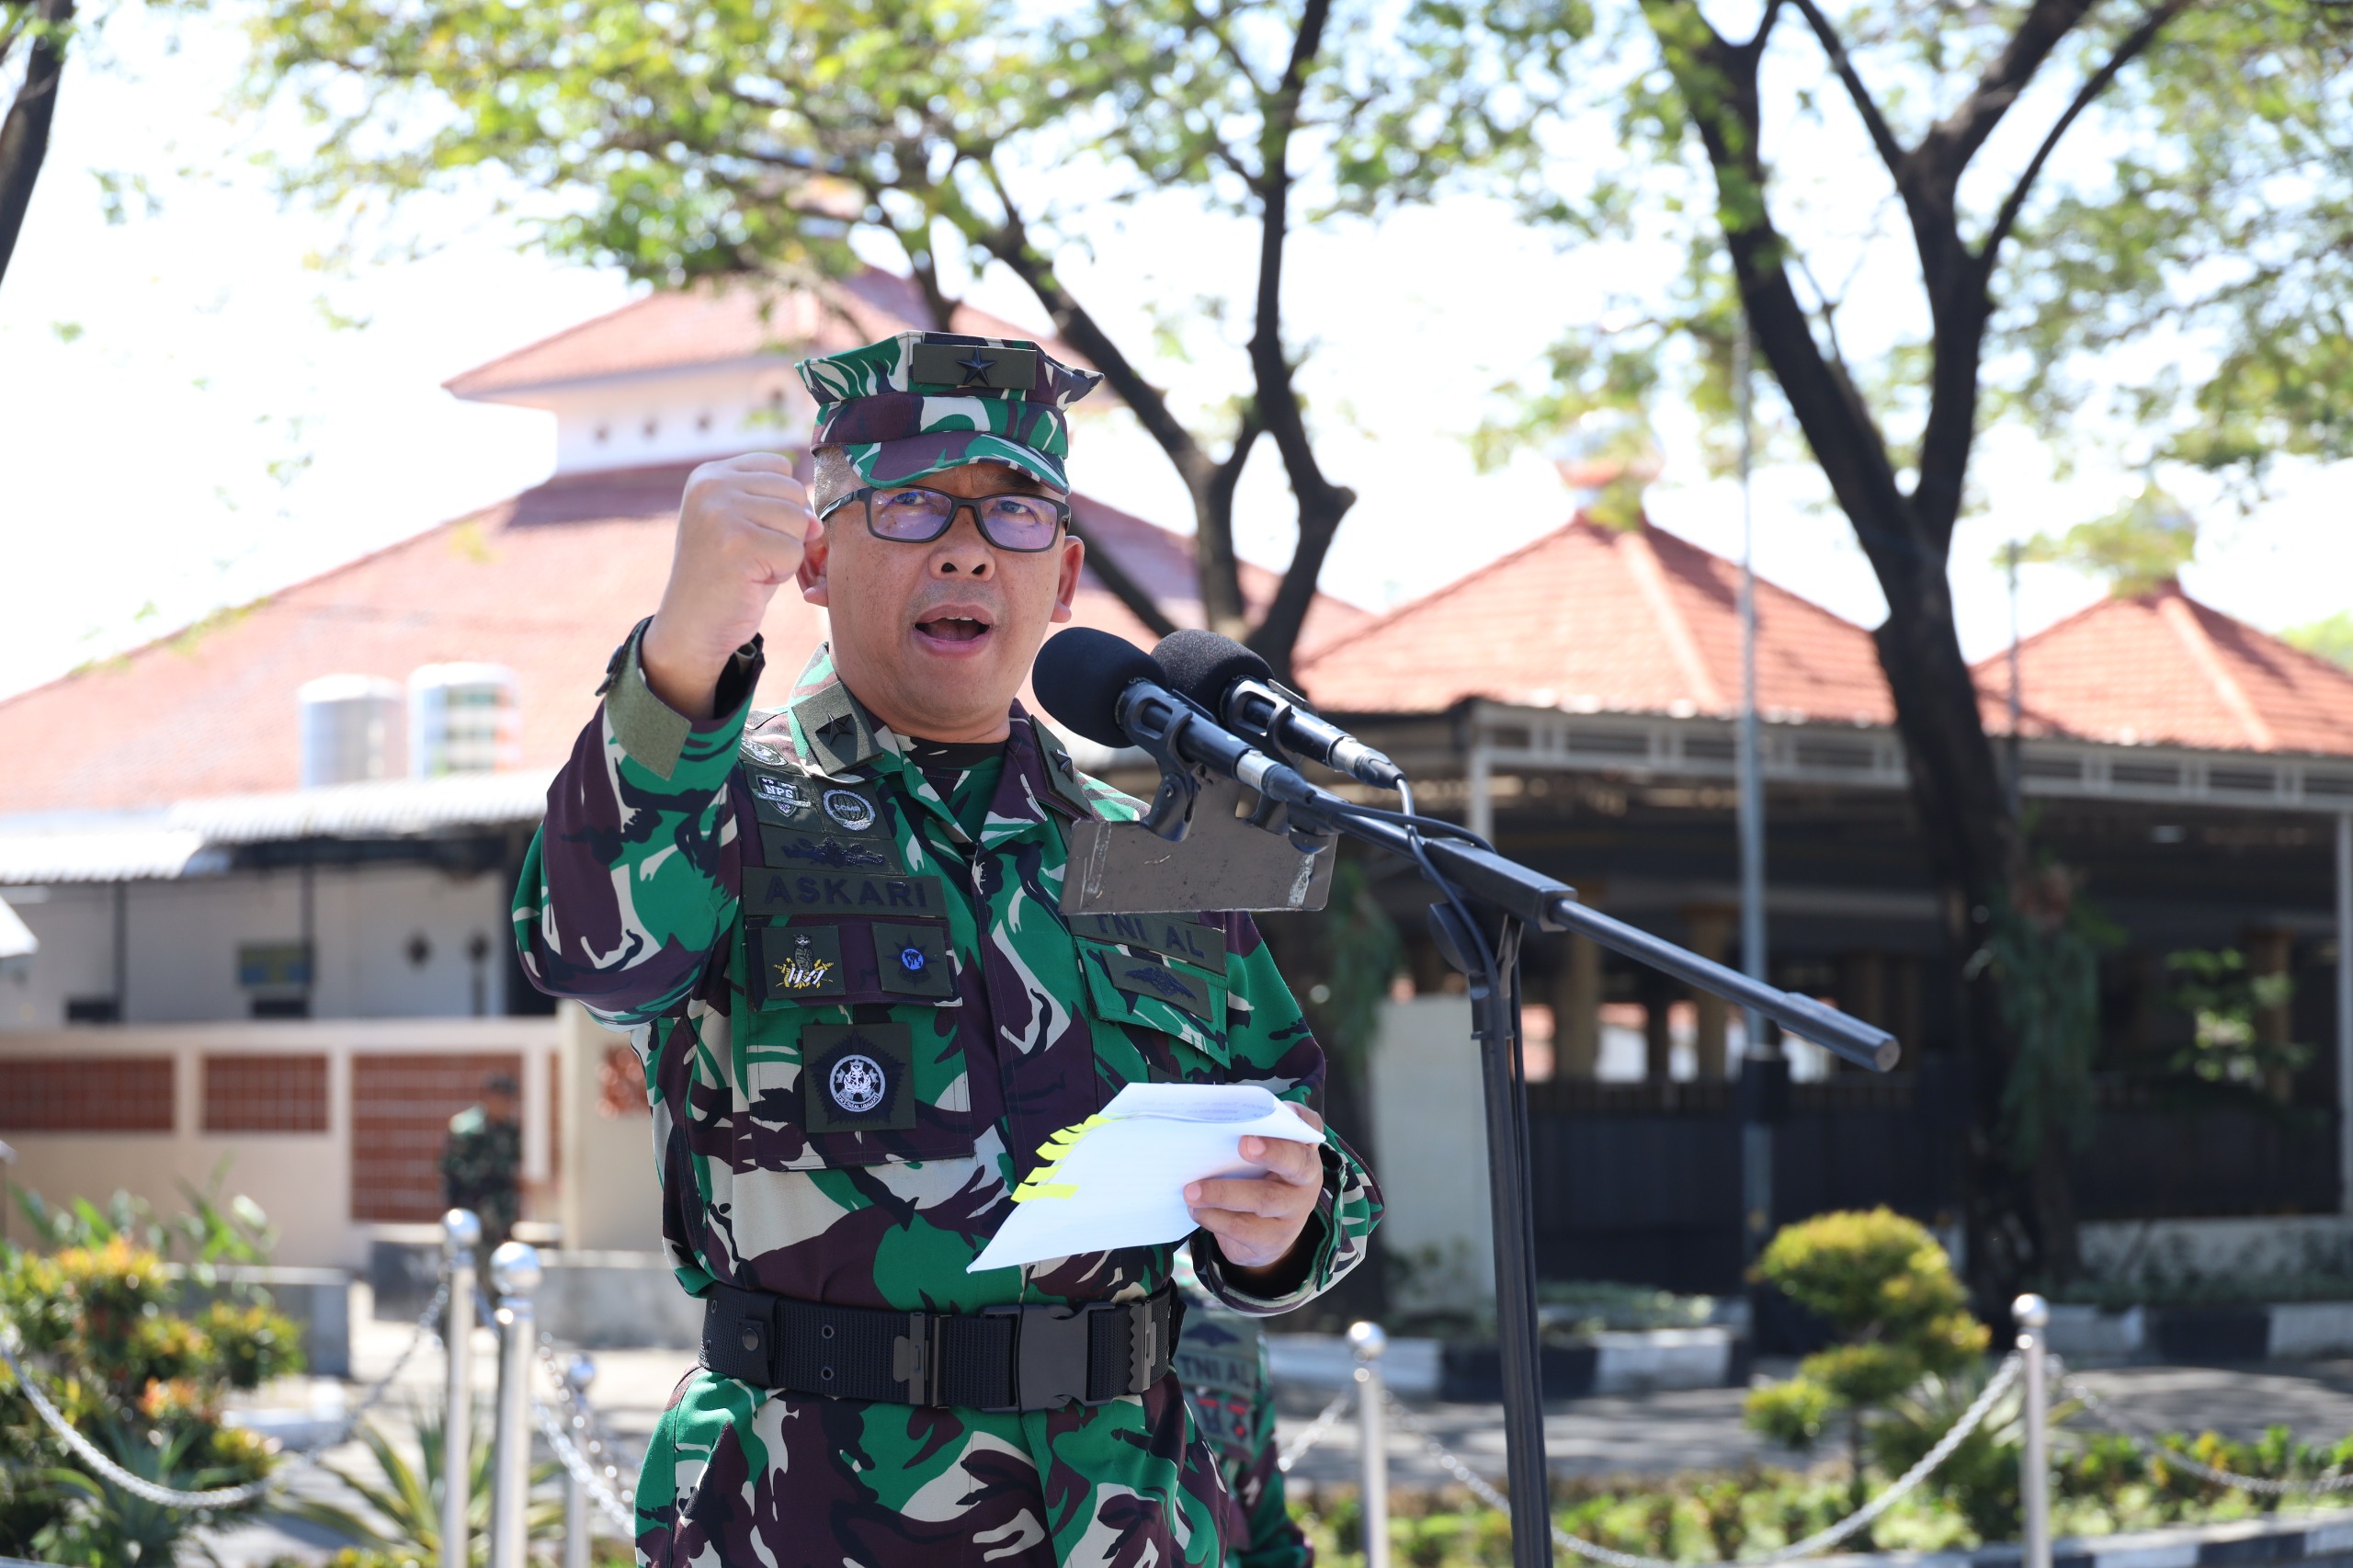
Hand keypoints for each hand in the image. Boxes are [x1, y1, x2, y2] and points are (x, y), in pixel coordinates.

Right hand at [639, 454, 823, 717]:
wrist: (692, 626)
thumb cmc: (727, 577)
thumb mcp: (749, 526)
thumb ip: (781, 507)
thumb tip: (815, 522)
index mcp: (710, 474)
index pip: (780, 468)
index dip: (781, 506)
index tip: (749, 533)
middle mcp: (711, 485)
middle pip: (793, 493)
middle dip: (785, 531)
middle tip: (750, 555)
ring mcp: (721, 512)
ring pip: (798, 522)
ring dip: (785, 553)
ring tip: (750, 566)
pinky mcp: (737, 543)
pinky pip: (794, 552)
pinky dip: (782, 573)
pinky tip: (751, 580)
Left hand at [1184, 1105, 1325, 1275]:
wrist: (1261, 1237)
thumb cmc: (1256, 1183)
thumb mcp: (1259, 1161)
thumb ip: (1249, 1138)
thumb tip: (1214, 1120)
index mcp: (1303, 1151)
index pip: (1310, 1128)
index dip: (1299, 1118)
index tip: (1280, 1110)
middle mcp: (1306, 1181)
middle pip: (1297, 1163)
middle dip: (1273, 1152)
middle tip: (1244, 1144)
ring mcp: (1294, 1213)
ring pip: (1265, 1200)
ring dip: (1224, 1193)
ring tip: (1192, 1191)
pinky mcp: (1274, 1239)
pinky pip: (1245, 1229)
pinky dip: (1216, 1219)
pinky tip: (1197, 1211)